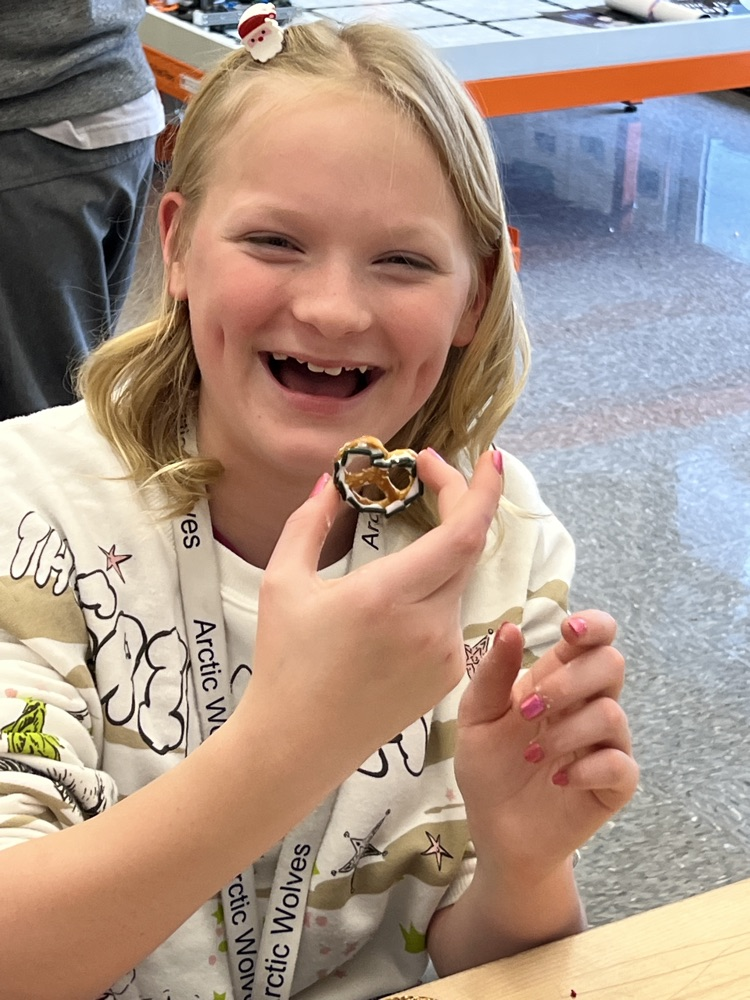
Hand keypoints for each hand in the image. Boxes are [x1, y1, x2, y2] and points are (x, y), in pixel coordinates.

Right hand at [243, 449, 504, 779]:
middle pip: (468, 548)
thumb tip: (330, 481)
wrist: (297, 743)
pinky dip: (434, 592)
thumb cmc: (284, 661)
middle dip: (461, 503)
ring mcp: (444, 654)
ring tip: (405, 542)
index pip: (462, 534)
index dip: (482, 490)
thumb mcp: (282, 582)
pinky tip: (395, 606)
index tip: (490, 456)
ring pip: (457, 581)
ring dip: (440, 552)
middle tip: (432, 475)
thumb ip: (308, 522)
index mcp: (388, 596)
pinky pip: (451, 616)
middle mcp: (428, 625)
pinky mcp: (449, 676)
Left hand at [454, 612, 638, 879]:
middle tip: (529, 711)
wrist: (496, 830)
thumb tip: (511, 627)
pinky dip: (588, 768)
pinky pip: (621, 765)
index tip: (569, 630)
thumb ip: (493, 675)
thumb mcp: (477, 718)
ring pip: (613, 714)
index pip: (596, 637)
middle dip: (569, 682)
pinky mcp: (614, 785)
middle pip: (611, 664)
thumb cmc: (489, 768)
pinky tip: (559, 779)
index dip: (593, 625)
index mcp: (558, 680)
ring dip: (568, 731)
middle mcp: (588, 705)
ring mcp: (605, 744)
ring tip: (533, 755)